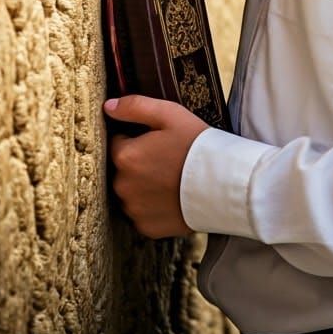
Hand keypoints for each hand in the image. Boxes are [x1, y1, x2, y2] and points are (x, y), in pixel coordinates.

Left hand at [104, 95, 208, 237]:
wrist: (223, 184)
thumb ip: (135, 106)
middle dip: (139, 164)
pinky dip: (152, 207)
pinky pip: (142, 214)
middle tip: (167, 160)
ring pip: (131, 193)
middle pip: (123, 170)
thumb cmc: (197, 146)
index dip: (137, 139)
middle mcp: (123, 185)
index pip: (117, 143)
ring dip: (143, 186)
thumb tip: (109, 106)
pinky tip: (171, 197)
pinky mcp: (146, 227)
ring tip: (171, 179)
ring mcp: (134, 209)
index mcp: (125, 156)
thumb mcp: (170, 114)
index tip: (157, 142)